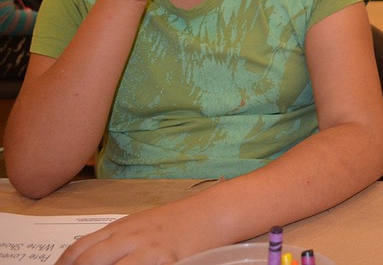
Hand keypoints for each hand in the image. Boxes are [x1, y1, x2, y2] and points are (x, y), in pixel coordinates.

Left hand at [56, 205, 210, 264]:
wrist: (214, 212)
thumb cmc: (181, 221)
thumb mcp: (143, 225)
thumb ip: (119, 241)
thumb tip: (95, 258)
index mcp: (120, 228)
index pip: (78, 250)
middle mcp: (129, 238)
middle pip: (88, 261)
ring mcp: (146, 250)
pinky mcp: (165, 260)